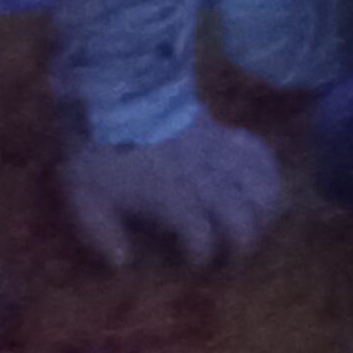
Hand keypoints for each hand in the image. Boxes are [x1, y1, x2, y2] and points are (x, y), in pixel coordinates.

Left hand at [60, 114, 282, 270]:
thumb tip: (123, 265)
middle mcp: (204, 178)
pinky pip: (258, 152)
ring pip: (260, 185)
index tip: (190, 263)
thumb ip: (103, 235)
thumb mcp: (86, 196)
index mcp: (172, 198)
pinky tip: (260, 186)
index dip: (201, 258)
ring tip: (253, 226)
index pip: (203, 240)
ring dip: (262, 211)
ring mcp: (218, 152)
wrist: (119, 87)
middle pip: (243, 217)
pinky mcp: (223, 132)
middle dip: (241, 243)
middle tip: (229, 255)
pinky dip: (266, 173)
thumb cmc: (100, 147)